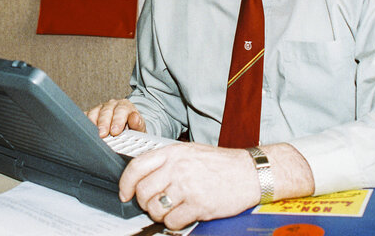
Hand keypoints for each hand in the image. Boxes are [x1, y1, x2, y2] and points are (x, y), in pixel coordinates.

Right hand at [85, 98, 145, 136]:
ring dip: (93, 124)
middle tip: (103, 134)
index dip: (118, 121)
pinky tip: (85, 131)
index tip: (115, 131)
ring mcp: (100, 109)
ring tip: (94, 134)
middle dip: (104, 124)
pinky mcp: (90, 114)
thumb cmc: (132, 129)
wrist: (126, 130)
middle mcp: (111, 105)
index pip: (121, 110)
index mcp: (125, 106)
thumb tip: (134, 118)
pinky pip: (85, 116)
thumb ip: (138, 124)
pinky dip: (84, 123)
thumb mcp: (139, 128)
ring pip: (94, 113)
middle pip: (106, 112)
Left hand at [118, 143, 258, 229]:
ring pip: (156, 208)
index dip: (125, 183)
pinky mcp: (199, 205)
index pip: (137, 167)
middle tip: (154, 204)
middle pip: (143, 191)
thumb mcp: (189, 152)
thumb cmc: (220, 163)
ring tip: (171, 210)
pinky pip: (173, 221)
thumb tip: (143, 178)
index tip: (125, 193)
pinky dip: (174, 222)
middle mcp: (177, 168)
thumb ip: (166, 162)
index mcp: (172, 152)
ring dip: (159, 214)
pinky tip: (183, 215)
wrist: (249, 172)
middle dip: (144, 203)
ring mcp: (187, 186)